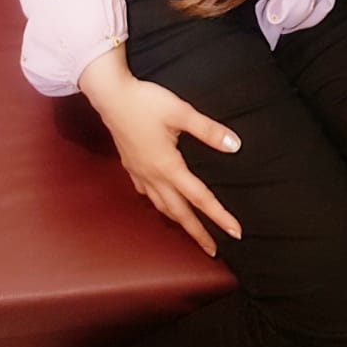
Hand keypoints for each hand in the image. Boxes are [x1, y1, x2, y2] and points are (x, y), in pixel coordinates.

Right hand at [80, 56, 242, 256]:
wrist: (111, 96)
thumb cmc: (145, 102)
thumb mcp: (181, 112)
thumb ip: (208, 131)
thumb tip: (235, 146)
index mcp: (168, 166)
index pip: (200, 198)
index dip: (219, 217)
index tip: (235, 233)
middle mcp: (153, 176)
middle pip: (179, 212)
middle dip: (197, 233)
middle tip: (213, 250)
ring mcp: (139, 173)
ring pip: (162, 206)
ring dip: (179, 221)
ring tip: (192, 231)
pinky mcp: (131, 166)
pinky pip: (147, 194)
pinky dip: (159, 204)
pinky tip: (162, 202)